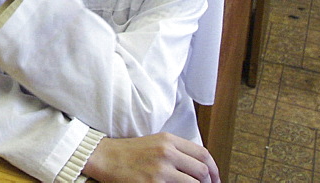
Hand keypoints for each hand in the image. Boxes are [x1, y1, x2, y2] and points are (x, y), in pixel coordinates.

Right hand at [83, 134, 219, 182]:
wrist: (104, 158)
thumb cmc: (129, 152)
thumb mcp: (155, 142)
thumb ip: (176, 150)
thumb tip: (200, 168)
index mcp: (168, 140)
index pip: (203, 154)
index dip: (214, 170)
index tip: (215, 180)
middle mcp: (167, 152)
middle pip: (202, 171)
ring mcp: (160, 169)